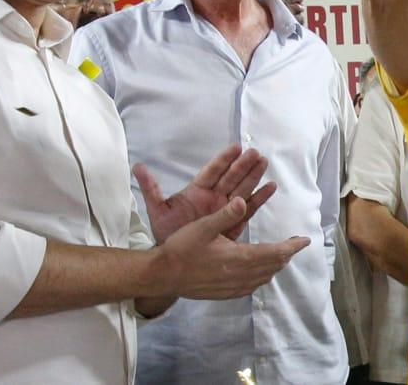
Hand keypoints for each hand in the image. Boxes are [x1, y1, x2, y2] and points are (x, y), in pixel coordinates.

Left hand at [136, 144, 275, 242]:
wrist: (175, 259)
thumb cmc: (167, 233)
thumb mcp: (158, 211)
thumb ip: (152, 189)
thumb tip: (138, 167)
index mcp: (197, 191)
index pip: (212, 171)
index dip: (223, 159)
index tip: (236, 147)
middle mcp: (213, 196)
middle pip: (230, 177)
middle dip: (243, 165)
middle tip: (256, 153)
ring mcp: (225, 208)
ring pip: (241, 188)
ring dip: (253, 176)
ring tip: (264, 162)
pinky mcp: (233, 222)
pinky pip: (249, 207)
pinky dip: (259, 198)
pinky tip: (270, 187)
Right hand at [157, 196, 309, 299]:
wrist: (164, 276)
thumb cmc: (182, 248)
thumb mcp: (203, 226)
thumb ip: (225, 214)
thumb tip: (244, 201)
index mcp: (239, 257)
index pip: (275, 253)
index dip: (292, 246)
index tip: (305, 240)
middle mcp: (240, 275)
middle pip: (273, 266)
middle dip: (287, 254)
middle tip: (295, 244)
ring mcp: (233, 287)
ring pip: (264, 278)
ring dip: (275, 266)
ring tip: (281, 255)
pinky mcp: (225, 294)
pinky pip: (252, 286)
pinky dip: (262, 276)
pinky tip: (259, 272)